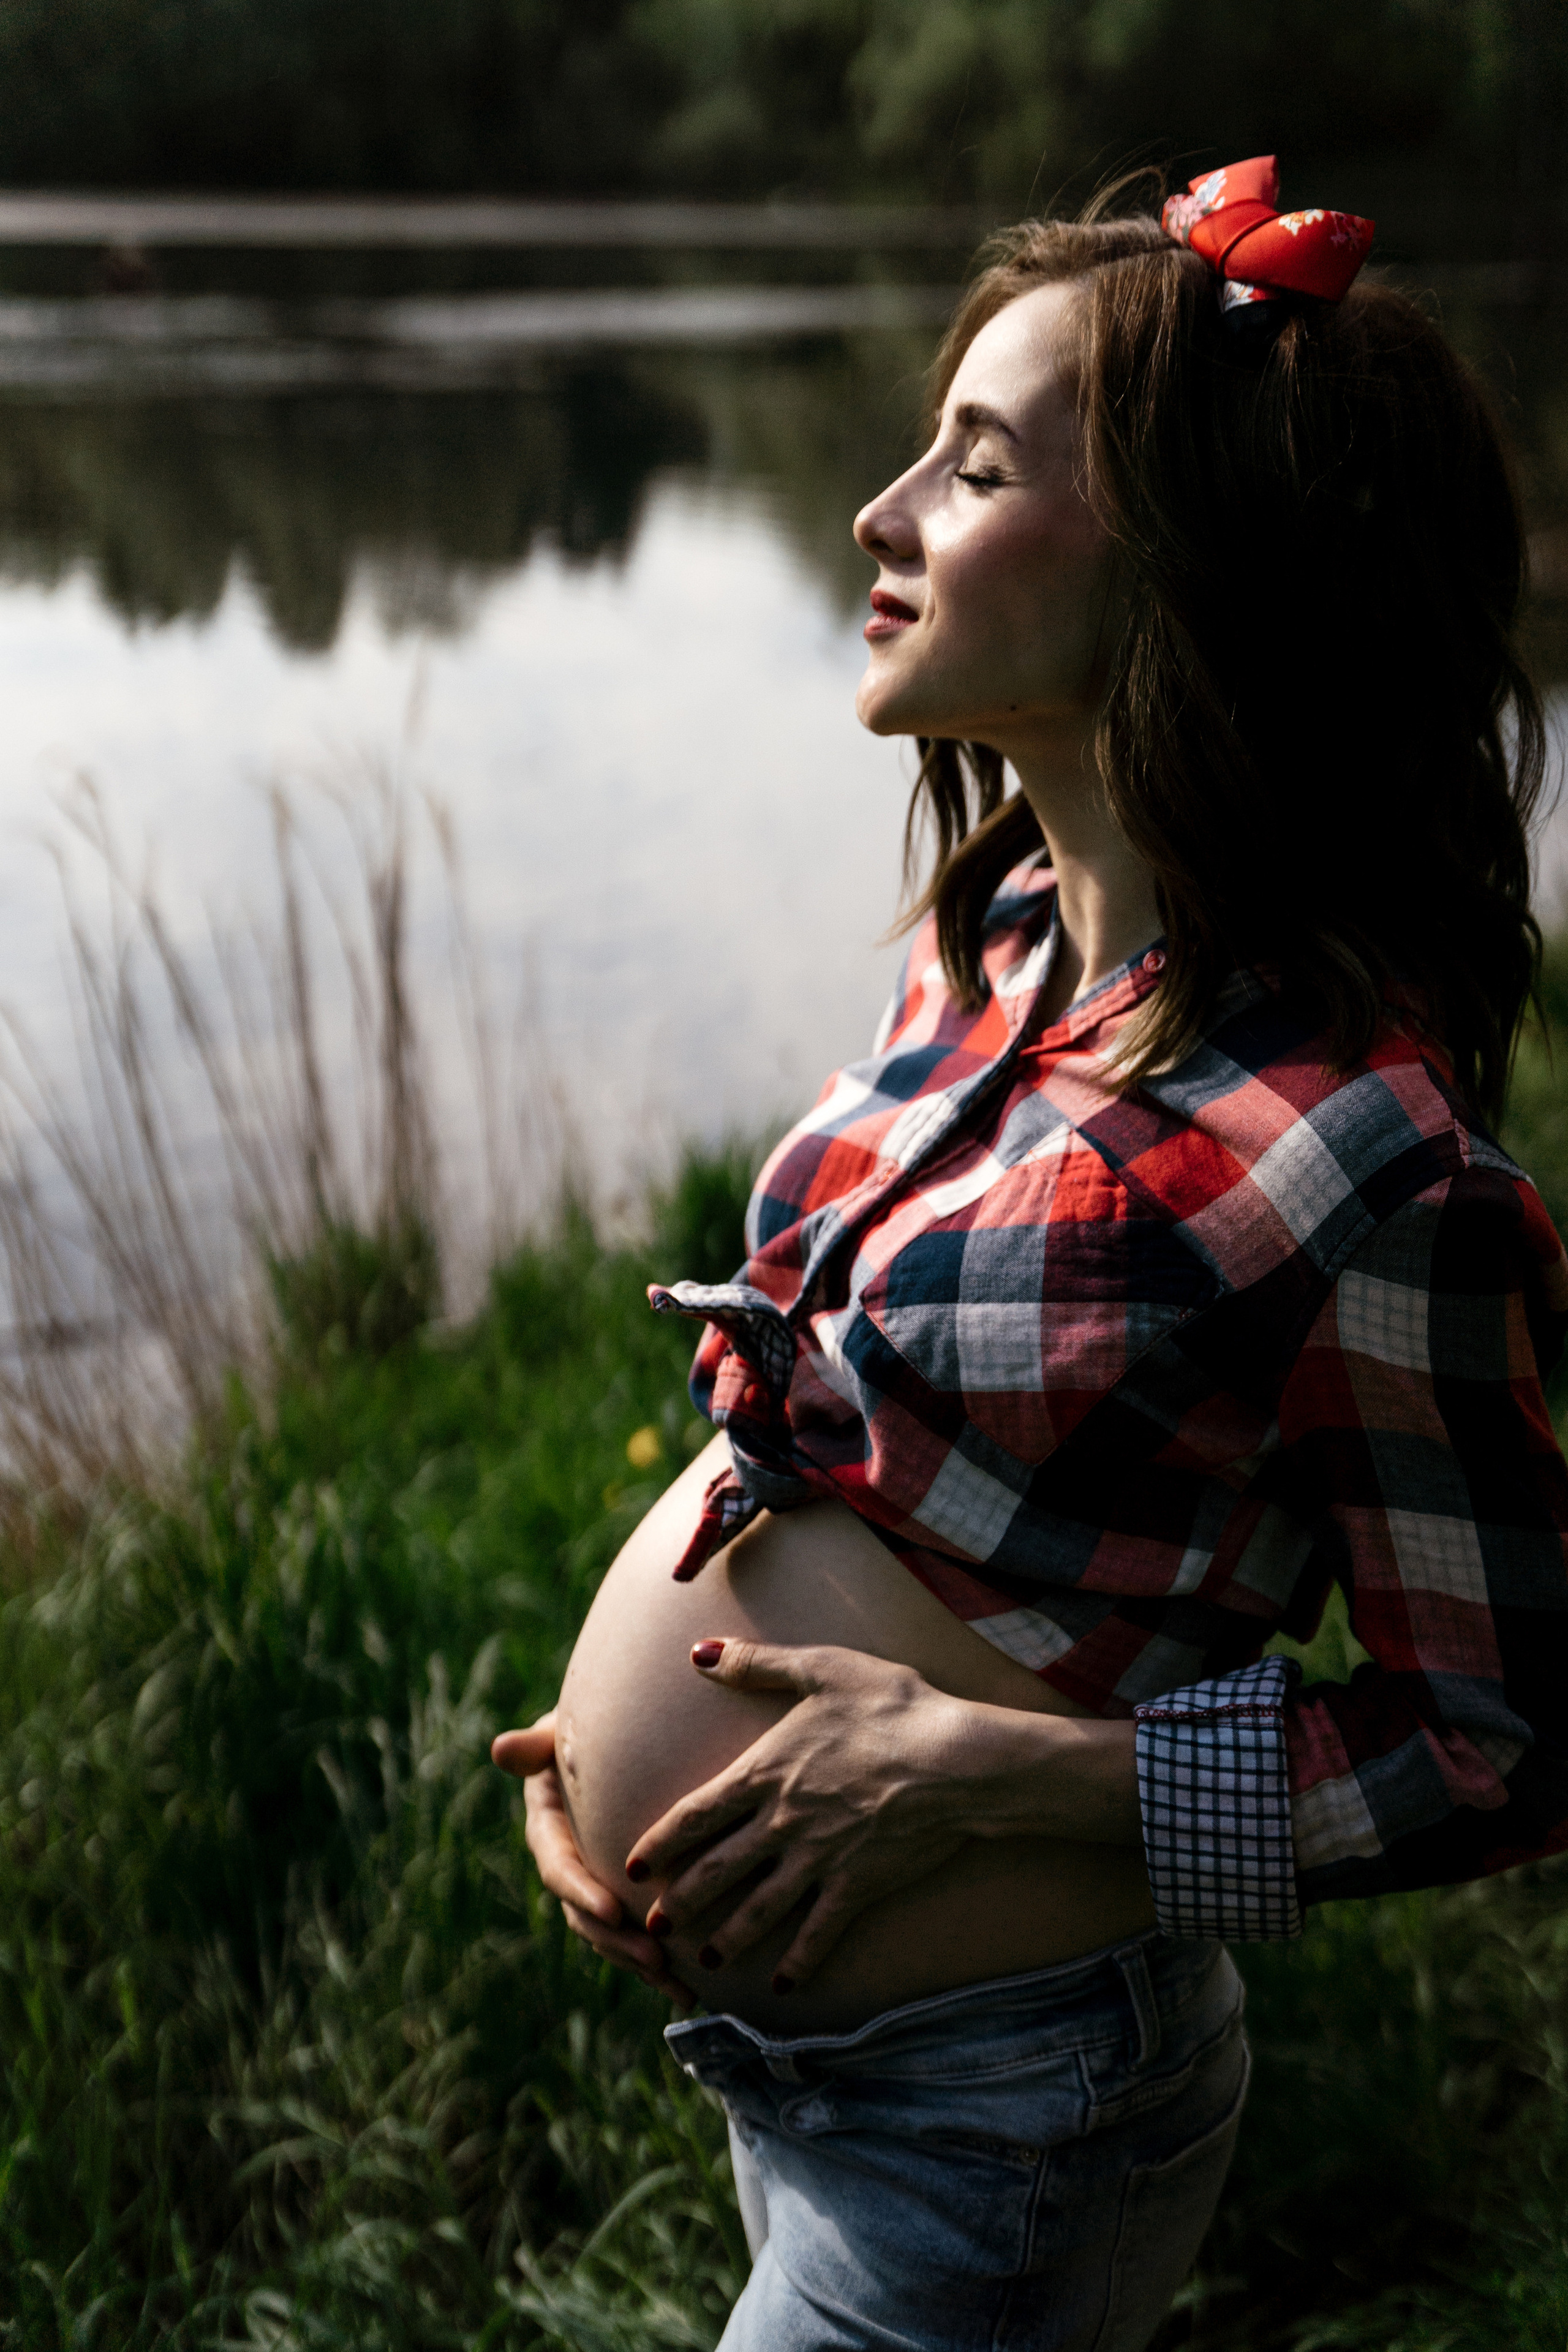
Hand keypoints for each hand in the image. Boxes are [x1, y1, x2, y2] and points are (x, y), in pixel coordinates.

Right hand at [492, 1712, 693, 2010]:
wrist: (616, 1740)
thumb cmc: (586, 1726)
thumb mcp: (559, 1731)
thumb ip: (535, 1745)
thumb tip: (500, 1748)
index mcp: (548, 1827)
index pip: (558, 1865)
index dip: (582, 1890)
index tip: (613, 1910)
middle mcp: (568, 1862)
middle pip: (585, 1913)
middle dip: (617, 1941)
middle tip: (654, 1957)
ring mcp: (595, 1884)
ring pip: (610, 1935)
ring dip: (640, 1962)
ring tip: (677, 1983)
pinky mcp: (622, 1896)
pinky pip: (635, 1935)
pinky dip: (659, 1965)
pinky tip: (689, 1990)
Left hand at [625, 1641, 991, 1996]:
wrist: (953, 1761)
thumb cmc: (890, 1707)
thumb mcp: (821, 1669)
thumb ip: (756, 1662)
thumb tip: (698, 1651)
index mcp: (766, 1773)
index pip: (696, 1814)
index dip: (662, 1842)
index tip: (634, 1866)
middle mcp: (782, 1823)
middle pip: (718, 1870)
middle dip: (681, 1902)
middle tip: (652, 1928)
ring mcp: (818, 1859)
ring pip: (759, 1908)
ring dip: (728, 1937)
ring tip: (705, 1960)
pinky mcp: (857, 1885)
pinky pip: (818, 1932)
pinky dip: (798, 1960)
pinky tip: (783, 1985)